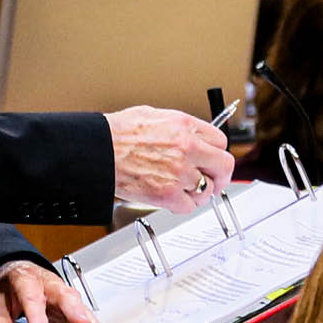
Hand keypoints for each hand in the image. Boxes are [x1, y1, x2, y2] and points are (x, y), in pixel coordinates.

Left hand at [0, 260, 106, 322]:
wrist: (12, 271)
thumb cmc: (6, 285)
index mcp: (24, 278)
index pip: (31, 295)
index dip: (38, 316)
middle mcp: (45, 282)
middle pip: (61, 293)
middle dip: (74, 310)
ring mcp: (59, 290)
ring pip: (75, 301)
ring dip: (87, 317)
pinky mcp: (66, 300)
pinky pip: (79, 310)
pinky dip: (89, 322)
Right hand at [104, 106, 233, 213]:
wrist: (99, 150)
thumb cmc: (118, 132)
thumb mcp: (154, 116)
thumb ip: (179, 127)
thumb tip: (191, 134)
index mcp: (185, 126)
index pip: (221, 141)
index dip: (216, 152)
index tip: (212, 158)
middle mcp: (187, 148)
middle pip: (224, 166)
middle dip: (220, 175)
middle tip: (214, 180)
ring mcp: (179, 172)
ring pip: (207, 190)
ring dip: (198, 192)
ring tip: (185, 189)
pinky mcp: (168, 194)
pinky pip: (188, 206)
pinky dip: (182, 205)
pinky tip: (172, 198)